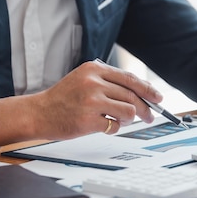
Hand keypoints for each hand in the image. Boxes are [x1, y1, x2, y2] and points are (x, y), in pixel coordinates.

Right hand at [0, 60, 162, 146]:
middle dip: (146, 108)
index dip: (148, 89)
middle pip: (132, 95)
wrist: (38, 113)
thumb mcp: (84, 80)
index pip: (129, 78)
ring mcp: (91, 102)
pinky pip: (114, 125)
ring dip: (128, 119)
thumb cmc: (63, 98)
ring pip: (128, 110)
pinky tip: (104, 126)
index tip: (158, 97)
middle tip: (150, 116)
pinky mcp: (88, 120)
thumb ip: (109, 82)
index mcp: (94, 70)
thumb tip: (142, 92)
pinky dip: (114, 128)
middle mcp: (93, 83)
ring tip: (119, 120)